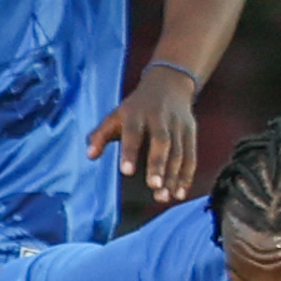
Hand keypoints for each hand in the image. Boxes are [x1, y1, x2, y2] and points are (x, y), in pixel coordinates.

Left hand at [87, 60, 201, 202]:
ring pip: (178, 151)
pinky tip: (179, 193)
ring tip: (163, 196)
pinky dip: (186, 175)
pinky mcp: (191, 132)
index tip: (126, 172)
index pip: (133, 132)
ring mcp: (178, 125)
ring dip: (172, 175)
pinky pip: (191, 156)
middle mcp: (160, 118)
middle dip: (158, 164)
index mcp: (137, 113)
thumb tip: (90, 156)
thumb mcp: (115, 115)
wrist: (169, 84)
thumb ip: (101, 135)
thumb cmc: (136, 107)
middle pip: (161, 141)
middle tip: (153, 186)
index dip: (129, 151)